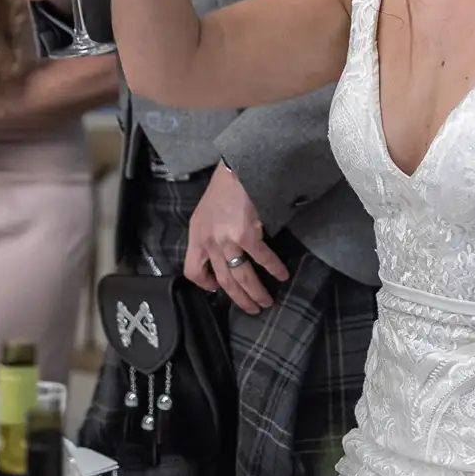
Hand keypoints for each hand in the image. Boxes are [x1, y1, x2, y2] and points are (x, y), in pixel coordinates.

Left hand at [184, 165, 289, 313]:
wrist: (239, 166)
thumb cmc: (225, 187)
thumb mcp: (206, 213)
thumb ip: (210, 234)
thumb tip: (224, 255)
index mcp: (196, 236)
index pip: (192, 270)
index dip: (205, 284)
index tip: (218, 288)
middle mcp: (208, 241)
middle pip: (222, 280)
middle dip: (239, 299)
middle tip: (252, 309)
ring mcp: (227, 240)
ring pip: (240, 277)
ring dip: (255, 293)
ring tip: (266, 301)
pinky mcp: (247, 235)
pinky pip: (261, 259)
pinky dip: (274, 269)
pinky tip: (282, 275)